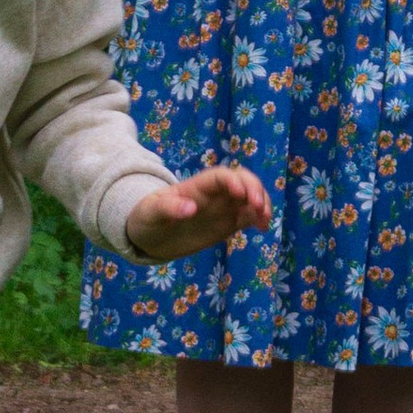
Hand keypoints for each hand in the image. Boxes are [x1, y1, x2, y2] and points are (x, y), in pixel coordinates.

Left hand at [123, 163, 270, 262]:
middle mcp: (215, 194)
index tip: (241, 194)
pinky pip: (250, 216)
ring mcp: (224, 208)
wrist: (150, 236)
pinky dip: (260, 219)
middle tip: (259, 208)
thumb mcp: (150, 212)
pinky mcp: (229, 223)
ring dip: (263, 203)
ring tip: (265, 220)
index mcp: (197, 186)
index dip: (234, 181)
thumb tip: (191, 208)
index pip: (221, 176)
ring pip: (251, 197)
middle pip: (243, 181)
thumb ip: (168, 208)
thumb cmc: (147, 218)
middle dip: (254, 189)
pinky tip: (264, 228)